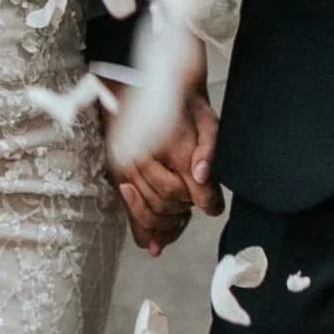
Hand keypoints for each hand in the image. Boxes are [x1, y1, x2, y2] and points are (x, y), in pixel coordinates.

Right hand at [108, 78, 222, 257]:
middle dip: (188, 206)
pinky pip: (131, 212)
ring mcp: (130, 169)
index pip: (195, 191)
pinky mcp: (119, 175)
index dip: (210, 203)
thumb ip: (209, 148)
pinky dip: (145, 232)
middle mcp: (147, 160)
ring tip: (180, 212)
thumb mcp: (206, 118)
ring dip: (170, 218)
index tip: (215, 205)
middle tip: (196, 200)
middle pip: (173, 203)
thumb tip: (202, 176)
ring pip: (153, 211)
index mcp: (173, 145)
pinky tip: (156, 245)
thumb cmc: (182, 105)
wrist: (148, 87)